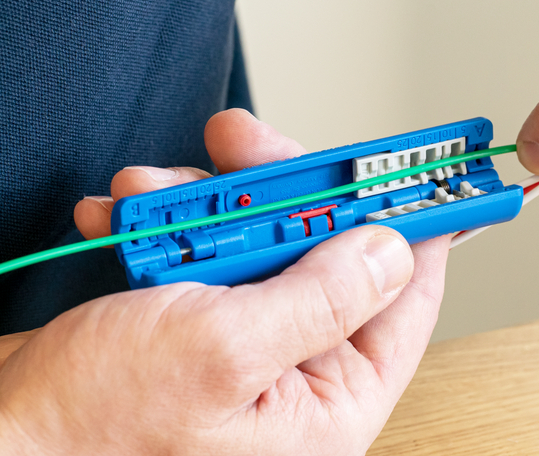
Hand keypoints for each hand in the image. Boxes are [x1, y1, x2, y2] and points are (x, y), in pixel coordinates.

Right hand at [0, 109, 449, 455]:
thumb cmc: (93, 429)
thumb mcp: (224, 350)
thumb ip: (320, 297)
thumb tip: (391, 251)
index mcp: (327, 403)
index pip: (403, 300)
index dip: (411, 226)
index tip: (412, 167)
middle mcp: (298, 375)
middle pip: (327, 251)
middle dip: (279, 191)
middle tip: (242, 143)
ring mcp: (248, 344)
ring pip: (262, 238)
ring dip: (205, 201)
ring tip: (148, 193)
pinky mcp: (202, 321)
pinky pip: (209, 250)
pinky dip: (167, 224)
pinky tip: (123, 218)